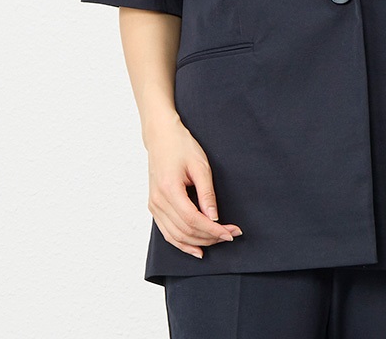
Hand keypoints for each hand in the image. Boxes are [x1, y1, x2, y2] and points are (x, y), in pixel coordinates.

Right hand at [144, 114, 242, 258]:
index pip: (193, 220)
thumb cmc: (181, 146)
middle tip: (231, 234)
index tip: (230, 232)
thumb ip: (207, 193)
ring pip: (176, 236)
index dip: (213, 230)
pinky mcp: (154, 207)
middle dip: (210, 237)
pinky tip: (196, 248)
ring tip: (218, 241)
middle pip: (186, 231)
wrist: (161, 137)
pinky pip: (167, 233)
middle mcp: (158, 201)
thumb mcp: (200, 165)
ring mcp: (154, 206)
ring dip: (198, 242)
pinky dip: (182, 243)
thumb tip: (214, 218)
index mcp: (169, 189)